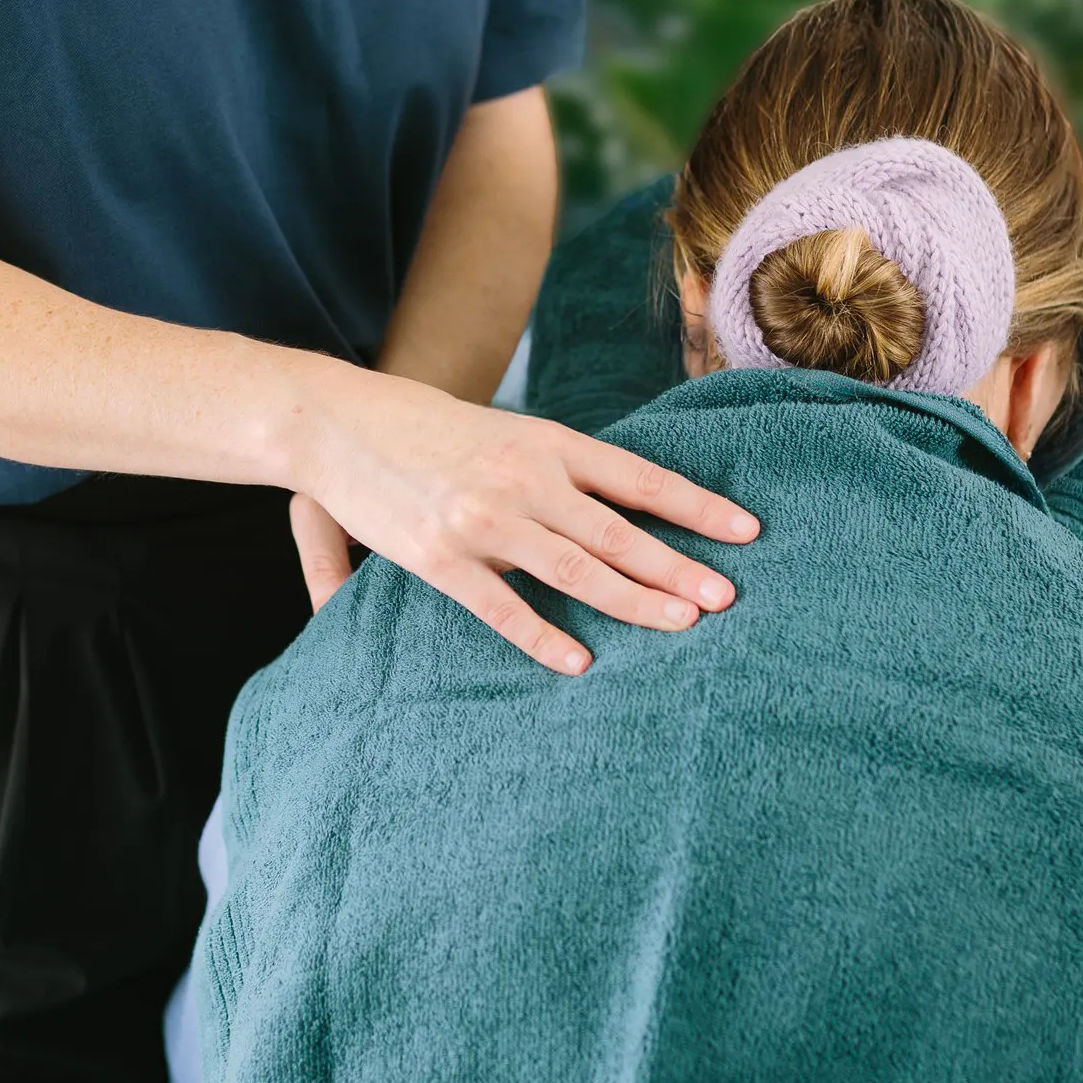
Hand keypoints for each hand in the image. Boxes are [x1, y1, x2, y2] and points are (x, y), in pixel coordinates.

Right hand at [294, 367, 759, 673]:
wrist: (336, 419)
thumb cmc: (422, 427)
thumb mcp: (502, 431)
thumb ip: (555, 467)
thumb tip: (609, 506)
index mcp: (546, 441)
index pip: (639, 478)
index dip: (697, 505)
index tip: (746, 531)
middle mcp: (525, 478)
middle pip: (620, 531)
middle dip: (680, 565)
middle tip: (728, 597)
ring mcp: (483, 519)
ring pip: (577, 568)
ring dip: (635, 600)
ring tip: (683, 624)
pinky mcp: (440, 557)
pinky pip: (502, 607)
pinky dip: (543, 636)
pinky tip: (580, 662)